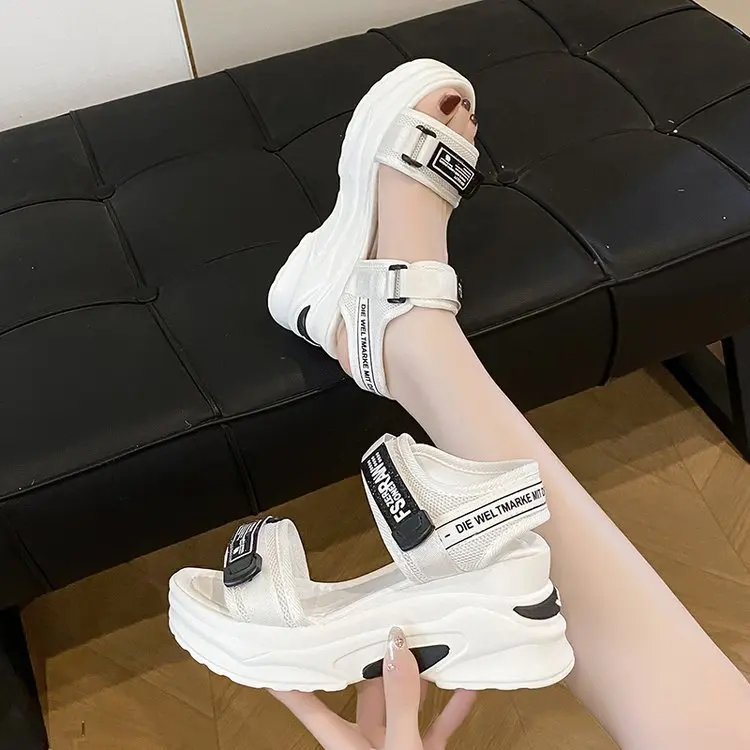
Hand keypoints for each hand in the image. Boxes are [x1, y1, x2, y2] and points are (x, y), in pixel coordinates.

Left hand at [270, 627, 475, 748]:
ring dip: (418, 676)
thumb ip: (400, 702)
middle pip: (364, 691)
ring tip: (428, 640)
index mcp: (346, 744)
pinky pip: (436, 726)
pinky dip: (451, 706)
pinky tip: (468, 684)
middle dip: (372, 657)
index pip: (308, 703)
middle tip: (378, 618)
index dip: (289, 678)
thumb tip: (395, 645)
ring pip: (403, 704)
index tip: (275, 646)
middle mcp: (366, 744)